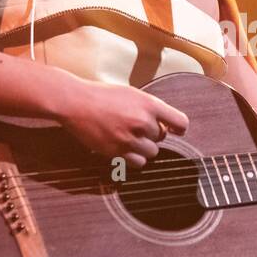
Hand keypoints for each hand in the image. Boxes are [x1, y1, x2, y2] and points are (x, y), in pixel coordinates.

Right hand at [61, 81, 188, 169]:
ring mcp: (129, 138)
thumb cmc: (102, 95)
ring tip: (129, 136)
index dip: (179, 128)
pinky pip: (138, 162)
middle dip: (152, 134)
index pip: (180, 122)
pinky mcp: (117, 151)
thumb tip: (167, 124)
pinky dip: (135, 158)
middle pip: (162, 137)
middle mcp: (142, 121)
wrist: (75, 102)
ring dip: (144, 147)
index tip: (176, 130)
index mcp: (149, 104)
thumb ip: (150, 108)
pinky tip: (125, 147)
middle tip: (135, 126)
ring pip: (152, 152)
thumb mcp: (132, 93)